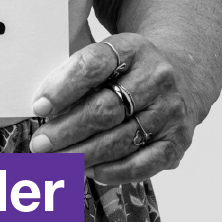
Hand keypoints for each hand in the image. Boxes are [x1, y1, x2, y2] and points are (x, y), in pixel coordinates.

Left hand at [28, 34, 195, 184]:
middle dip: (67, 130)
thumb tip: (43, 109)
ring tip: (56, 162)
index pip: (93, 66)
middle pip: (105, 109)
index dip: (63, 88)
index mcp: (132, 49)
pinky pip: (143, 163)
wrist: (182, 76)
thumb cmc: (129, 70)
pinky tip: (90, 171)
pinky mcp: (176, 141)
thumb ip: (76, 76)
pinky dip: (114, 172)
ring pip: (120, 140)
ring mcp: (169, 111)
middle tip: (40, 144)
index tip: (39, 107)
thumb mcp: (107, 56)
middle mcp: (156, 78)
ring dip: (82, 155)